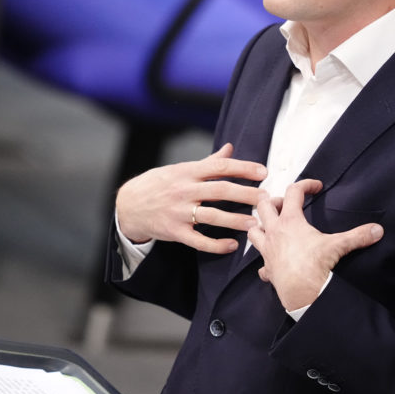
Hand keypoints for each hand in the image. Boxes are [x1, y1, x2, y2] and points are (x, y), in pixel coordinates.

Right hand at [115, 143, 267, 253]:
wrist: (128, 205)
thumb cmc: (157, 184)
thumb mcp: (179, 169)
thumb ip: (208, 162)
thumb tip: (230, 148)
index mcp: (187, 172)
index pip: (219, 167)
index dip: (242, 168)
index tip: (263, 172)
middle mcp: (184, 191)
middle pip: (220, 190)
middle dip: (246, 194)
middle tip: (266, 199)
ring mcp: (179, 212)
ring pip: (212, 216)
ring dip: (236, 220)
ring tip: (255, 223)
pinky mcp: (175, 232)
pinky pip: (199, 241)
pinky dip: (217, 245)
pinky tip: (232, 245)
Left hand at [249, 179, 383, 309]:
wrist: (302, 292)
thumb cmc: (315, 265)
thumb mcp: (338, 246)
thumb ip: (358, 235)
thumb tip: (377, 230)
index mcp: (290, 221)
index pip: (293, 192)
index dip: (305, 185)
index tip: (315, 186)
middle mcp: (275, 232)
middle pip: (263, 207)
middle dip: (272, 201)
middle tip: (284, 205)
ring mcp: (268, 250)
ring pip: (253, 231)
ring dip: (260, 227)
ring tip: (270, 228)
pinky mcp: (267, 268)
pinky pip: (260, 263)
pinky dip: (265, 261)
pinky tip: (272, 262)